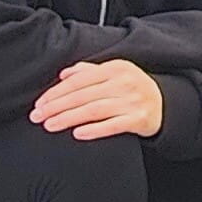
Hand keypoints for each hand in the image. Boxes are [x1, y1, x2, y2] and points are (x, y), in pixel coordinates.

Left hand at [31, 58, 164, 139]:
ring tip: (50, 125)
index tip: (39, 104)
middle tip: (37, 117)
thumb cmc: (132, 89)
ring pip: (94, 109)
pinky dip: (95, 129)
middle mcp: (124, 82)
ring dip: (69, 118)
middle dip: (57, 106)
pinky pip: (113, 125)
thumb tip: (64, 74)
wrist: (164, 104)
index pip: (79, 80)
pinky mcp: (139, 119)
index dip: (57, 92)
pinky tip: (77, 133)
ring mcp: (132, 100)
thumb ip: (89, 71)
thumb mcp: (114, 74)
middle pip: (84, 95)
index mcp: (115, 68)